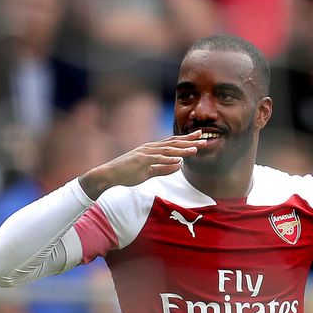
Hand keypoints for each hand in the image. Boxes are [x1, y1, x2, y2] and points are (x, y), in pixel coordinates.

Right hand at [79, 132, 204, 198]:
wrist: (108, 175)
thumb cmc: (127, 174)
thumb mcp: (149, 172)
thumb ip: (163, 168)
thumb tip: (179, 165)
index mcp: (152, 149)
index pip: (173, 142)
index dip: (187, 139)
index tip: (199, 137)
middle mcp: (150, 148)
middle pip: (173, 143)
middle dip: (189, 141)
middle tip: (204, 138)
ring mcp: (145, 153)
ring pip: (167, 150)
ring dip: (182, 149)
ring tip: (195, 149)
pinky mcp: (140, 161)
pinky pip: (157, 160)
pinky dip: (168, 159)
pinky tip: (179, 160)